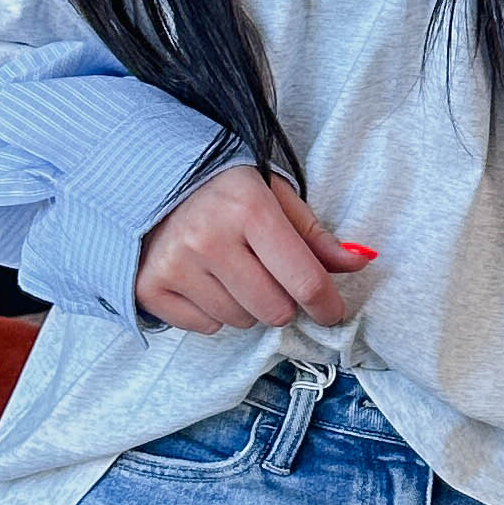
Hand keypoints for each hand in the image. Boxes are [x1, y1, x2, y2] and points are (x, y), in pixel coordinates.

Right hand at [134, 165, 371, 333]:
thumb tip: (359, 262)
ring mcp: (175, 265)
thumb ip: (315, 236)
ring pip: (240, 321)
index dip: (327, 304)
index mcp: (248, 208)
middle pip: (275, 310)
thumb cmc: (220, 186)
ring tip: (228, 269)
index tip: (330, 310)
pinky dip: (211, 312)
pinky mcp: (150, 287)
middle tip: (267, 275)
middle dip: (282, 300)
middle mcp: (209, 238)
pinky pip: (205, 327)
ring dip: (245, 305)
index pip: (304, 280)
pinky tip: (202, 279)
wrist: (144, 177)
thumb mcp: (272, 196)